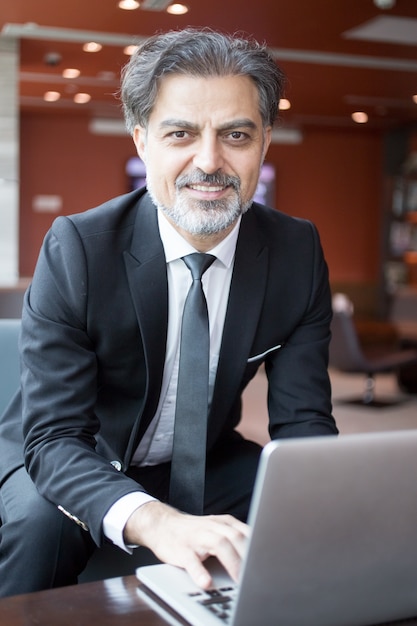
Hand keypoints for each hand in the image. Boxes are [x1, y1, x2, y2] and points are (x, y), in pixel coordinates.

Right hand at [124, 501, 249, 588]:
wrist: (163, 525)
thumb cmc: (195, 532)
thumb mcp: (218, 531)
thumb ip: (237, 540)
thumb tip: (261, 558)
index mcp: (226, 523)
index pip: (248, 533)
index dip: (260, 549)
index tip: (270, 565)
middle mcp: (213, 527)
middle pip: (237, 538)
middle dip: (249, 557)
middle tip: (258, 577)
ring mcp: (197, 537)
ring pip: (219, 544)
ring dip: (232, 563)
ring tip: (240, 581)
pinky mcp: (181, 549)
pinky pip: (191, 560)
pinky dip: (199, 572)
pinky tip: (206, 582)